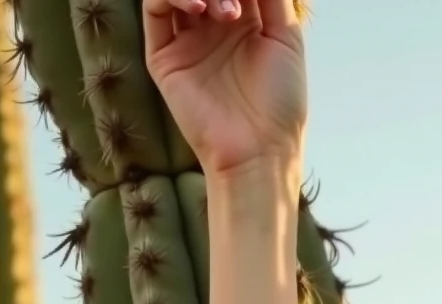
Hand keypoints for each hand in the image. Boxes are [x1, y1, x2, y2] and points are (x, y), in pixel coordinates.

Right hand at [142, 0, 307, 178]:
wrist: (260, 151)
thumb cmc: (281, 102)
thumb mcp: (286, 35)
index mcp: (244, 18)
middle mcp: (212, 24)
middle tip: (234, 2)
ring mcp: (186, 38)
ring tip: (225, 11)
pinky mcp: (164, 56)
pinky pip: (156, 8)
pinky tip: (198, 8)